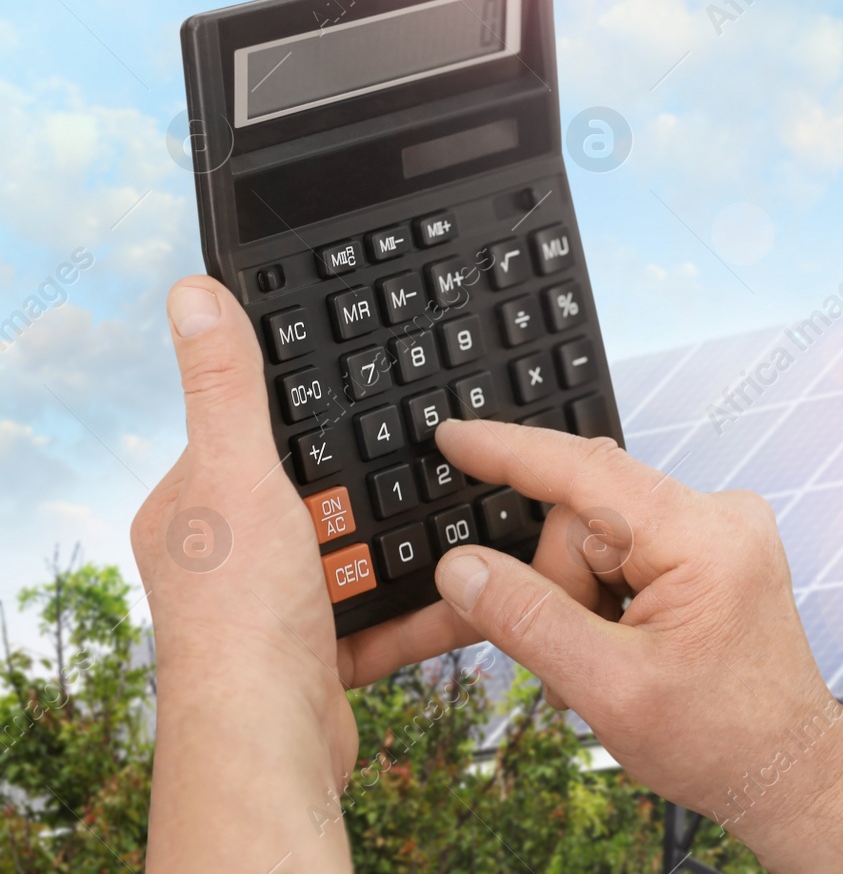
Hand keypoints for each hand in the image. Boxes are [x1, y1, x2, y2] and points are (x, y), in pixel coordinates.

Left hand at [130, 277, 479, 871]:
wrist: (268, 735)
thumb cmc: (239, 613)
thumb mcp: (236, 471)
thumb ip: (225, 385)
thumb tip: (192, 293)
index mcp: (191, 510)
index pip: (247, 440)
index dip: (302, 423)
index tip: (356, 406)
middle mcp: (227, 561)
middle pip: (314, 499)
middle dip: (366, 490)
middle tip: (422, 463)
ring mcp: (274, 610)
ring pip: (356, 558)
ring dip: (404, 546)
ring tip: (459, 521)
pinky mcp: (320, 656)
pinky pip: (384, 616)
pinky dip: (425, 605)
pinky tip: (467, 586)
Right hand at [429, 419, 842, 872]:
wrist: (789, 770)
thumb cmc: (722, 740)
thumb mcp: (610, 689)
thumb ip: (528, 621)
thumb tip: (462, 569)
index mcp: (704, 538)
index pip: (587, 473)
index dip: (510, 452)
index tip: (452, 436)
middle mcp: (718, 515)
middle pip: (583, 519)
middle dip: (557, 590)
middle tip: (568, 664)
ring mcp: (717, 530)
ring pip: (596, 541)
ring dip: (578, 604)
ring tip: (602, 671)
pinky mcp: (709, 551)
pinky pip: (624, 554)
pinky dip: (601, 603)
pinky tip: (615, 651)